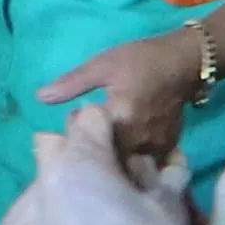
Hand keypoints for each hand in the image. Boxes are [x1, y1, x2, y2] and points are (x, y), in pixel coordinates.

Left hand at [37, 30, 214, 177]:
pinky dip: (134, 161)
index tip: (74, 121)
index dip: (76, 135)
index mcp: (120, 117)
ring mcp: (155, 146)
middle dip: (95, 153)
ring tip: (109, 147)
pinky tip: (128, 149)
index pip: (87, 140)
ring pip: (127, 166)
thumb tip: (40, 97)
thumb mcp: (102, 65)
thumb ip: (72, 84)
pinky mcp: (167, 148)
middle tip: (90, 137)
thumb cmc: (141, 59)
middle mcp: (138, 138)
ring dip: (115, 161)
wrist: (184, 62)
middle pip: (107, 160)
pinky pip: (145, 164)